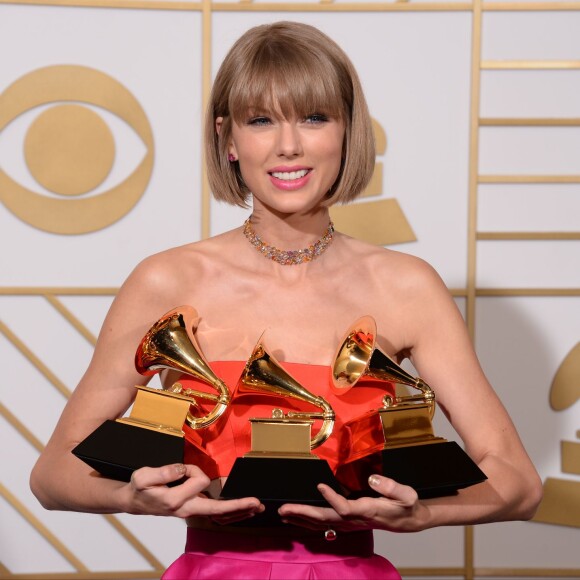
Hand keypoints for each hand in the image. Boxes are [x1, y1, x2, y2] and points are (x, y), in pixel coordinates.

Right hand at [124, 463, 263, 521]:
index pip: (199, 480)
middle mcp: (186, 508)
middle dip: (237, 506)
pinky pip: (215, 513)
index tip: (182, 468)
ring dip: (237, 510)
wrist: (135, 501)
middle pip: (217, 509)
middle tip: (255, 503)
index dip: (194, 469)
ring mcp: (191, 510)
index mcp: (176, 500)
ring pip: (218, 514)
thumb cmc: (140, 488)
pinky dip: (229, 512)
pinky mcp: (193, 508)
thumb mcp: (143, 476)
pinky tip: (241, 511)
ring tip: (255, 507)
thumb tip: (182, 469)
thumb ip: (163, 472)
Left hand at [278, 475, 427, 532]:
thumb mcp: (406, 495)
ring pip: (322, 523)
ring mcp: (349, 523)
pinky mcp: (347, 521)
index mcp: (367, 510)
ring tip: (282, 513)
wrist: (409, 520)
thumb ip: (391, 487)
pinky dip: (308, 521)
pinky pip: (324, 524)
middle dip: (304, 513)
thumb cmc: (406, 506)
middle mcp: (355, 519)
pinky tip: (295, 518)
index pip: (345, 508)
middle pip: (326, 519)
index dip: (332, 499)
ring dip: (301, 518)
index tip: (320, 485)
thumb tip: (372, 479)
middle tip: (284, 508)